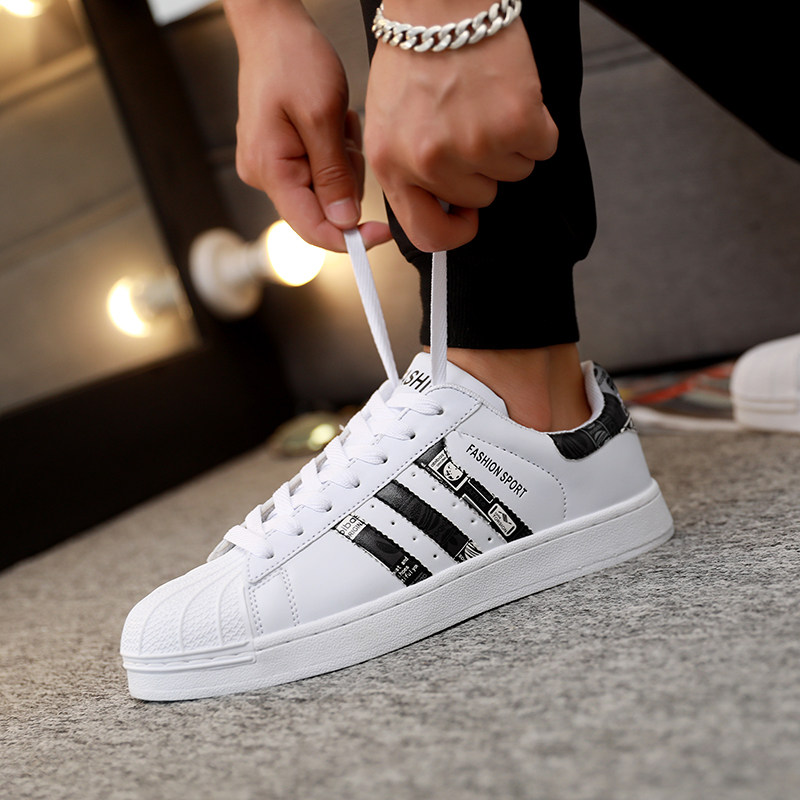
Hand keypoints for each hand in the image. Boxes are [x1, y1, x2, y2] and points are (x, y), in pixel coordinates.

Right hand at [225, 0, 390, 250]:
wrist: (272, 26)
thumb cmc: (291, 57)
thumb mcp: (322, 116)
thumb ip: (333, 176)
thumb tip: (344, 221)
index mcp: (270, 169)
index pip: (311, 228)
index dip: (348, 238)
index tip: (379, 234)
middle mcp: (264, 174)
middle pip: (321, 210)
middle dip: (346, 182)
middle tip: (347, 138)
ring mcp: (271, 166)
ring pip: (325, 190)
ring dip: (343, 163)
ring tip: (337, 123)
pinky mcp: (281, 156)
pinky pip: (319, 171)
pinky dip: (334, 153)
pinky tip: (332, 124)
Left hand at [364, 2, 557, 251]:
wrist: (443, 0)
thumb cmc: (415, 55)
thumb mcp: (388, 123)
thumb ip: (408, 170)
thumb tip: (442, 209)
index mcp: (392, 164)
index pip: (426, 235)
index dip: (453, 232)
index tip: (465, 218)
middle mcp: (430, 162)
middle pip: (479, 199)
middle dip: (483, 168)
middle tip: (472, 123)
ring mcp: (474, 145)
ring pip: (513, 173)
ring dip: (509, 144)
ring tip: (487, 103)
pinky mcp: (515, 124)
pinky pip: (542, 148)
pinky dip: (536, 127)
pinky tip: (513, 98)